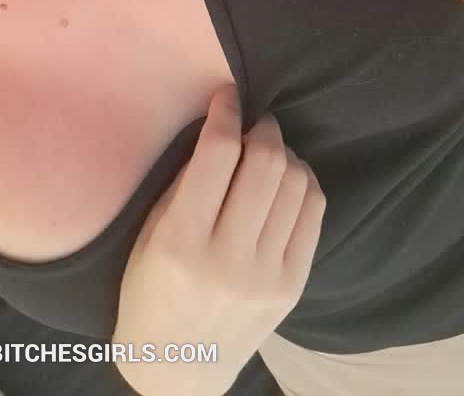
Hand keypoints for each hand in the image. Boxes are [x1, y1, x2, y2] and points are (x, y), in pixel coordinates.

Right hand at [112, 85, 325, 395]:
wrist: (179, 368)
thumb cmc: (150, 291)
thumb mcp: (150, 235)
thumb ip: (186, 183)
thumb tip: (225, 128)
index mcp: (181, 241)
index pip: (218, 155)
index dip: (226, 112)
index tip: (227, 95)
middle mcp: (228, 258)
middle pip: (266, 163)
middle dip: (262, 128)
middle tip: (253, 123)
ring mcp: (267, 275)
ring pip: (296, 183)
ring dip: (285, 154)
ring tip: (269, 153)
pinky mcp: (293, 285)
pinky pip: (313, 212)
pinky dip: (303, 183)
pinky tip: (286, 180)